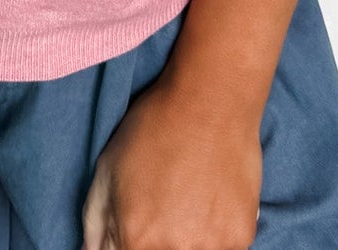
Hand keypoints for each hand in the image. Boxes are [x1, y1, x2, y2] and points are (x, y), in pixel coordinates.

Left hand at [81, 73, 261, 249]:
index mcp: (136, 240)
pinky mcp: (241, 238)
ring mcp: (212, 248)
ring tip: (189, 204)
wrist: (210, 102)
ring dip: (189, 240)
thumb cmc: (155, 129)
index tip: (141, 225)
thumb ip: (96, 224)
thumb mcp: (108, 169)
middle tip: (167, 209)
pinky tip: (210, 200)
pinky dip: (215, 234)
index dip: (131, 242)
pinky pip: (222, 247)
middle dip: (159, 241)